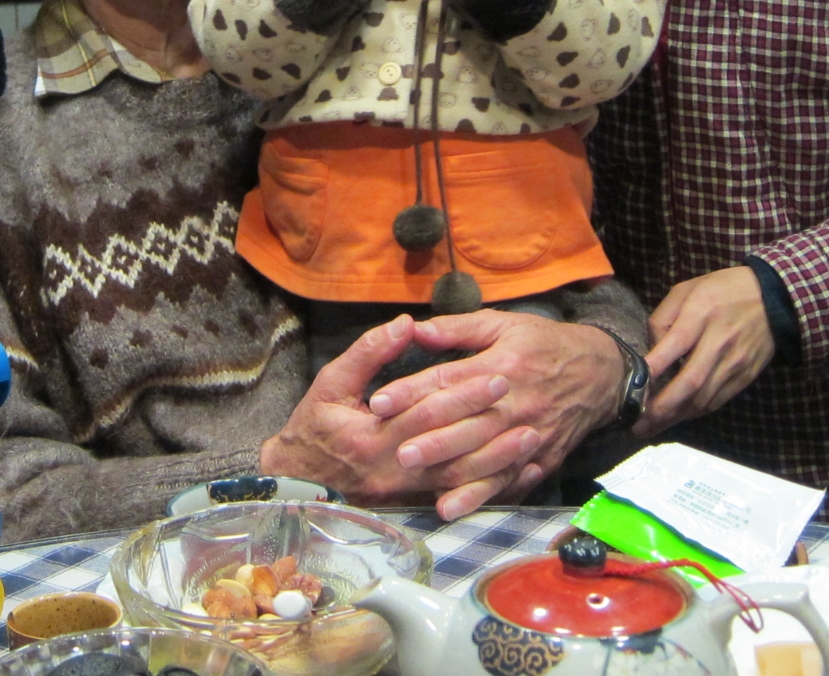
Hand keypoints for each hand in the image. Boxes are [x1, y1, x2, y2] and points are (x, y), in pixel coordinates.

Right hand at [260, 314, 537, 503]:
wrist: (297, 482)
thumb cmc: (313, 427)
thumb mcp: (330, 383)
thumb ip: (367, 353)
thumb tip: (405, 324)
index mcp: (372, 438)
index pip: (428, 412)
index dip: (466, 395)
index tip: (500, 375)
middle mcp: (392, 472)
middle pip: (452, 450)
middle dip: (491, 427)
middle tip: (527, 406)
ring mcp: (404, 495)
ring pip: (459, 480)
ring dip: (498, 461)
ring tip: (531, 438)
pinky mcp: (411, 505)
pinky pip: (456, 498)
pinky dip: (489, 488)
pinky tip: (516, 475)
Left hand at [368, 312, 627, 517]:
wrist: (601, 374)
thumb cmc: (544, 344)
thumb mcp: (504, 324)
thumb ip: (458, 328)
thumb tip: (415, 329)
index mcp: (502, 365)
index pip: (449, 381)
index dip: (412, 391)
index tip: (378, 402)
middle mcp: (515, 404)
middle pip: (467, 425)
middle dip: (430, 439)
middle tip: (396, 451)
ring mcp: (530, 436)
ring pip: (484, 458)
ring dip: (449, 471)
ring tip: (416, 480)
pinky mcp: (540, 460)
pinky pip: (507, 482)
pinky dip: (479, 497)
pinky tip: (452, 507)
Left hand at [636, 266, 774, 434]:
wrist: (774, 300)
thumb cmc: (722, 290)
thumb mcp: (686, 289)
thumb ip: (663, 317)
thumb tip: (650, 350)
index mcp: (701, 313)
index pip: (675, 343)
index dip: (653, 367)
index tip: (632, 386)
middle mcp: (719, 341)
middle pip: (690, 381)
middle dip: (662, 407)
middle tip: (638, 424)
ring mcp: (735, 363)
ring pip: (704, 399)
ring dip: (676, 417)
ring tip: (651, 428)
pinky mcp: (745, 377)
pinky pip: (717, 401)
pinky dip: (695, 412)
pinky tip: (677, 417)